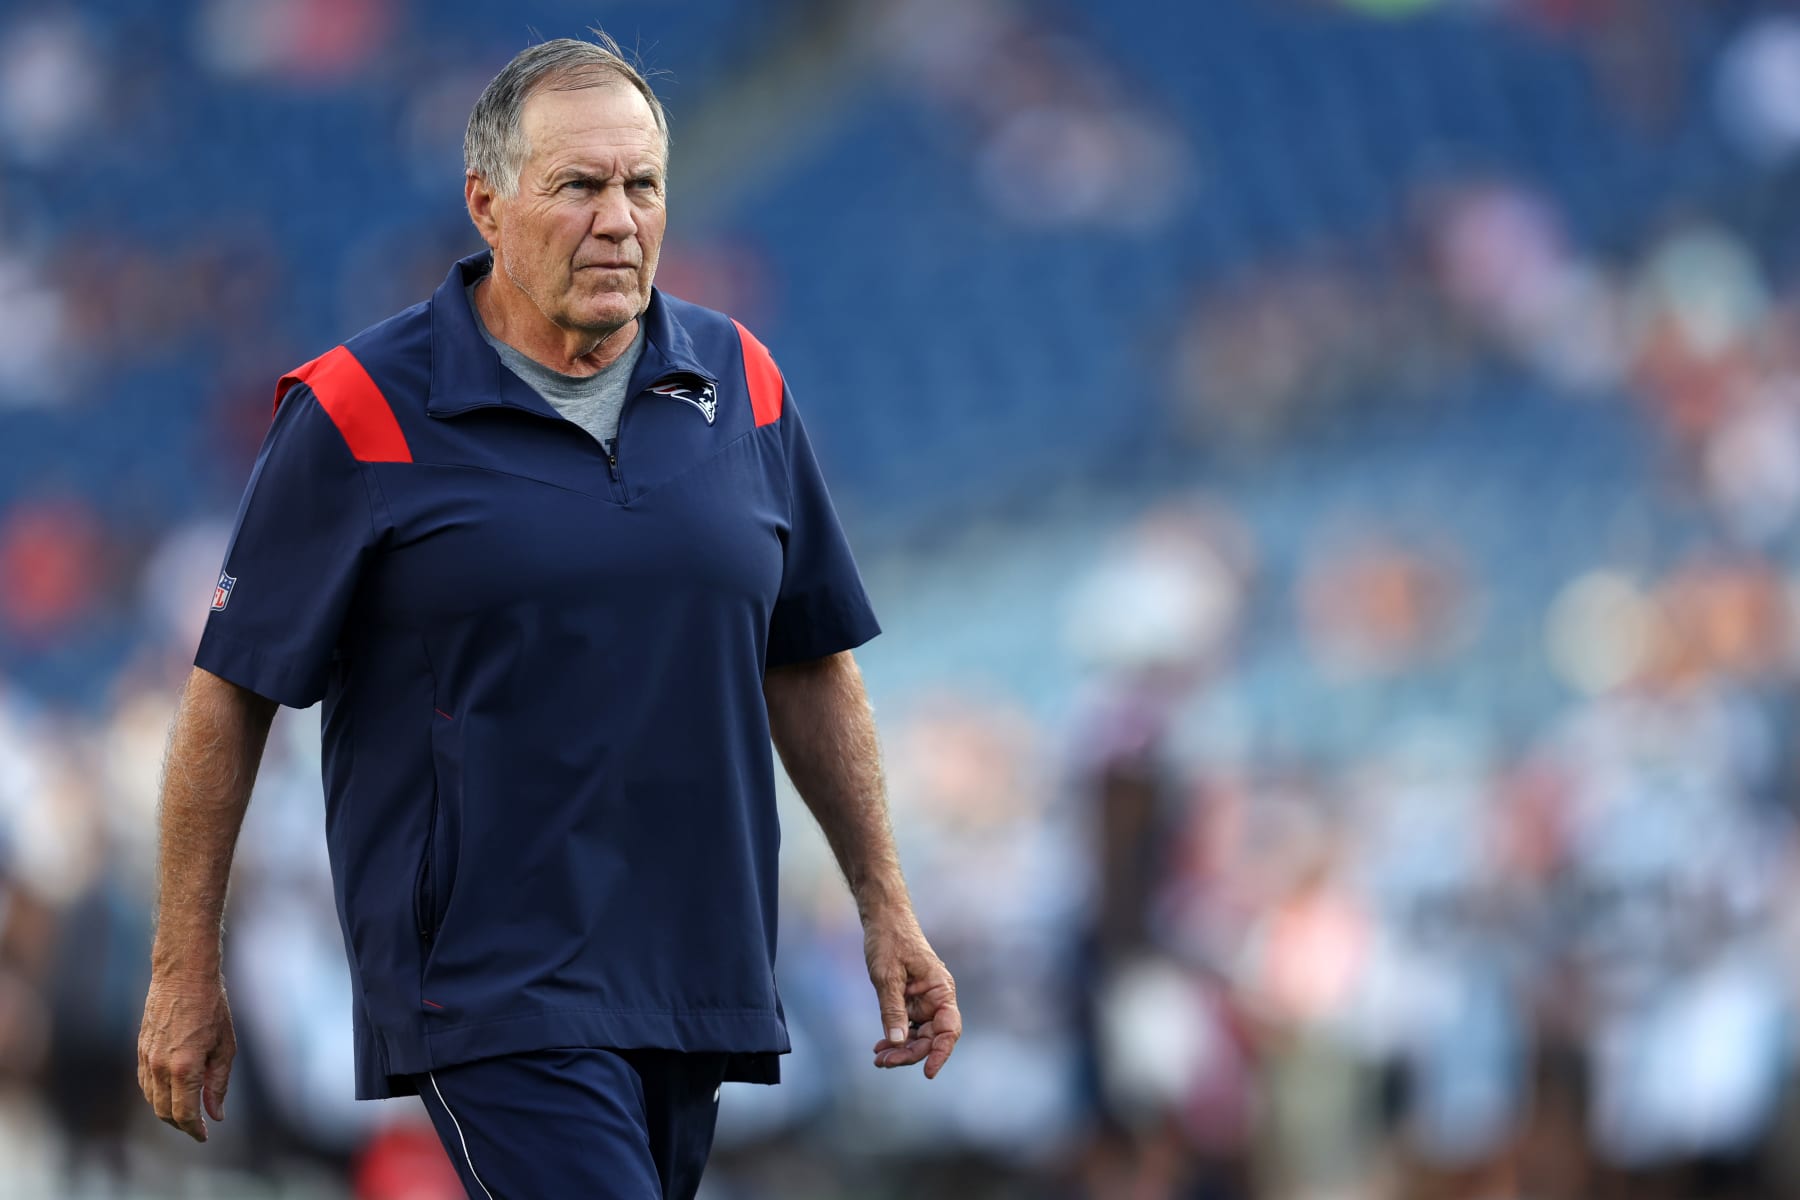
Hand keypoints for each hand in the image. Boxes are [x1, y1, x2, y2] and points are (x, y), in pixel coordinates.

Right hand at [138, 968, 235, 1141]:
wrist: (183, 976)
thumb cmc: (211, 1007)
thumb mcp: (225, 1046)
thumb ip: (218, 1083)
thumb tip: (216, 1114)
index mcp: (185, 1068)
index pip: (184, 1113)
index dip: (194, 1130)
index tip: (204, 1136)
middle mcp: (160, 1067)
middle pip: (164, 1112)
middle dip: (181, 1125)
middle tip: (197, 1128)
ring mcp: (146, 1058)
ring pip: (151, 1099)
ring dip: (166, 1112)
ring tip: (185, 1114)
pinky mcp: (140, 1049)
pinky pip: (144, 1083)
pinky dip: (155, 1095)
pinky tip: (170, 1093)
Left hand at [864, 911, 960, 1078]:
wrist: (883, 919)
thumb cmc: (890, 940)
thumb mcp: (887, 976)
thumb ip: (892, 1009)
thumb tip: (897, 1041)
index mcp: (941, 990)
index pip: (949, 1029)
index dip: (941, 1053)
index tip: (928, 1072)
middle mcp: (937, 998)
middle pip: (931, 1037)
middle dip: (910, 1053)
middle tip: (883, 1062)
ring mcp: (924, 1001)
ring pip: (918, 1035)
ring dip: (900, 1049)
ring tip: (879, 1059)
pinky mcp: (910, 1000)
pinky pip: (907, 1026)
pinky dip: (895, 1037)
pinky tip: (880, 1047)